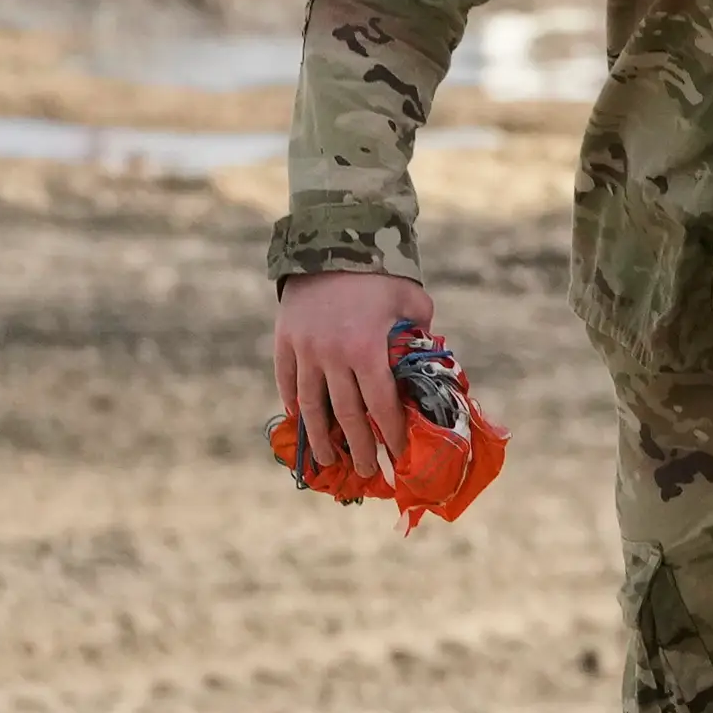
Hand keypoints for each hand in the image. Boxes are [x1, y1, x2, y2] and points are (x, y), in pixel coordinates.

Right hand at [277, 271, 437, 481]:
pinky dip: (294, 405)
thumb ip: (421, 335)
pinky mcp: (284, 342)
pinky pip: (287, 382)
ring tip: (330, 462)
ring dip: (321, 439)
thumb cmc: (380, 273)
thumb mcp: (413, 300)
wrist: (331, 241)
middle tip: (371, 472)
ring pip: (311, 406)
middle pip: (347, 416)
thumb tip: (428, 365)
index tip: (400, 455)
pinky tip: (301, 424)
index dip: (391, 434)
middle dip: (360, 448)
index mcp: (367, 350)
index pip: (381, 406)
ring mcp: (305, 350)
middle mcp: (333, 356)